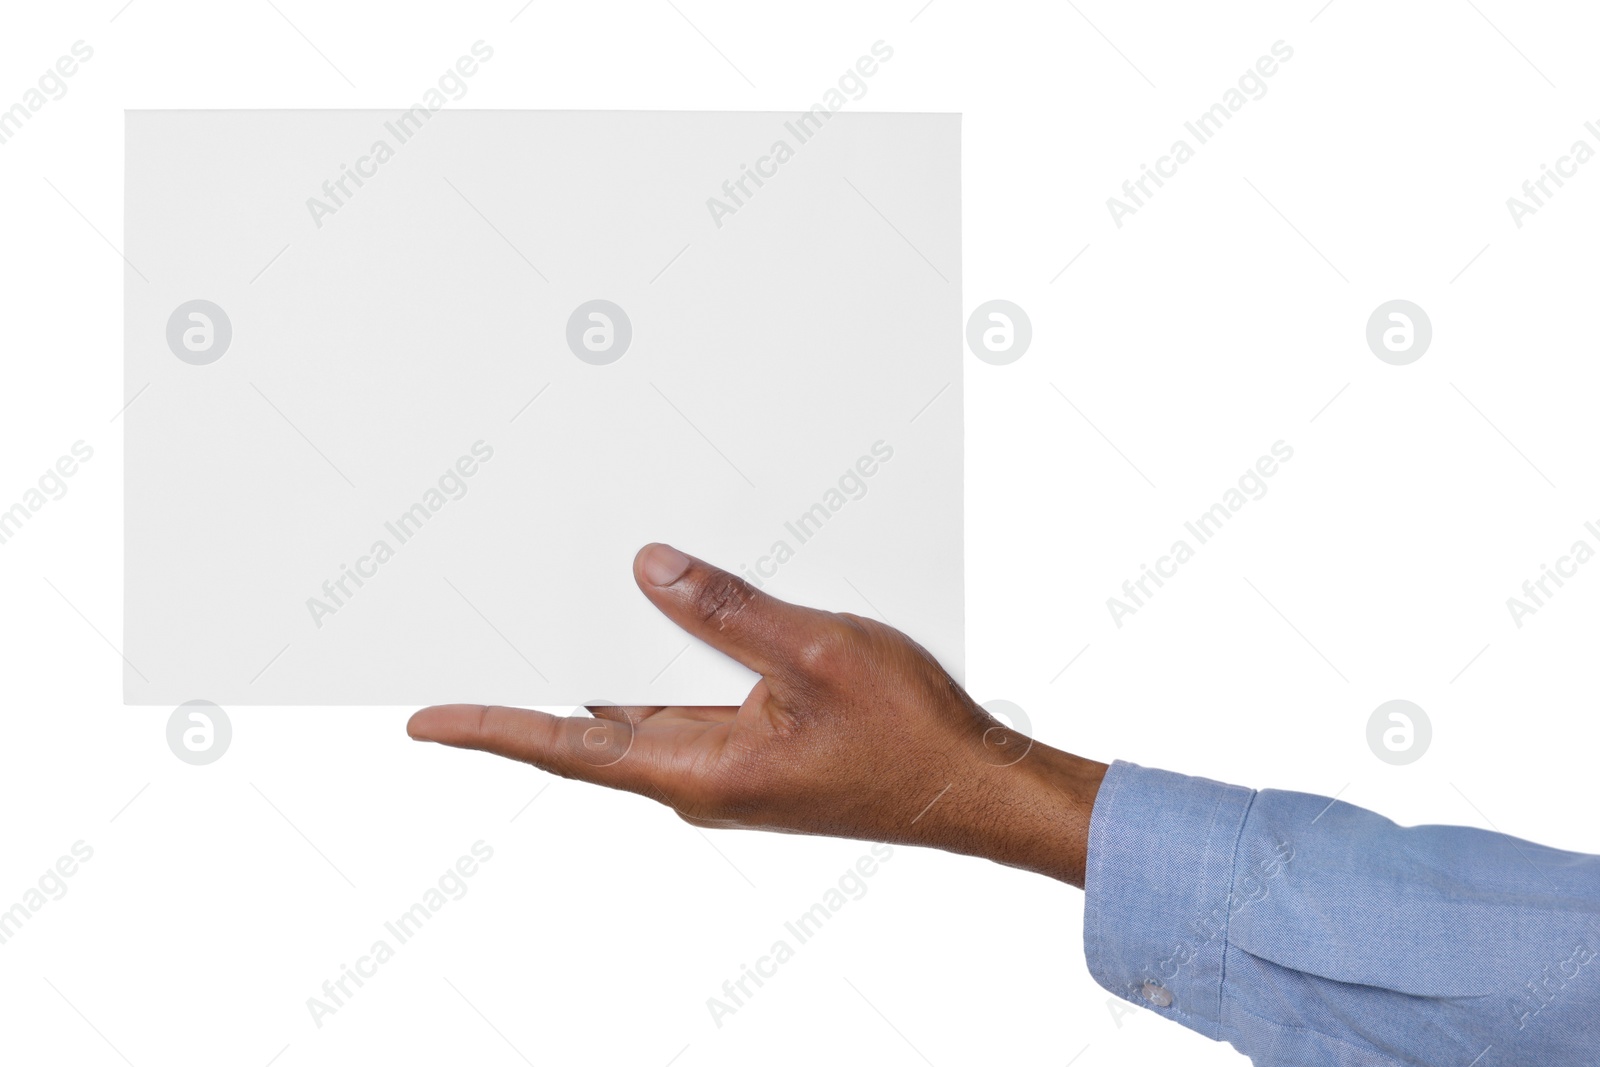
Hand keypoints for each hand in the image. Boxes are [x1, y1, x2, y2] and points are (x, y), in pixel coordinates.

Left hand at [408, 544, 1107, 885]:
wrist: (966, 787)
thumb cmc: (907, 733)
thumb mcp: (817, 653)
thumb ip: (728, 612)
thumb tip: (651, 570)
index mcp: (702, 768)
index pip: (569, 746)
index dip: (492, 728)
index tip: (425, 720)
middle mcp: (701, 778)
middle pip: (593, 732)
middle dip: (531, 693)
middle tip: (474, 646)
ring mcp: (728, 769)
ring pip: (639, 716)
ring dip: (596, 676)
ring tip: (548, 621)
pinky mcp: (754, 753)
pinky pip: (683, 707)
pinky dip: (657, 671)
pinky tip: (656, 627)